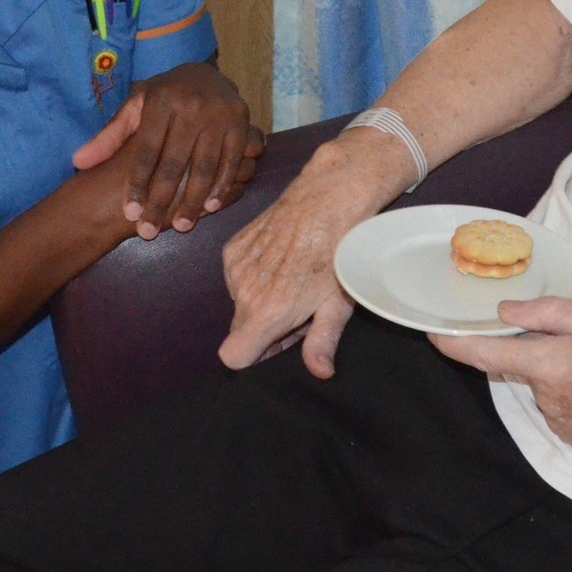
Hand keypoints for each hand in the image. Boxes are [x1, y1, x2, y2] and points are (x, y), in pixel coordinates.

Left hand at [71, 61, 260, 238]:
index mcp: (160, 101)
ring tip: (180, 226)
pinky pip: (231, 160)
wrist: (206, 72)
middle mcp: (191, 106)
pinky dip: (222, 186)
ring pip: (204, 166)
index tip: (130, 213)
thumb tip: (78, 162)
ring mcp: (219, 114)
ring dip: (193, 199)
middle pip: (174, 163)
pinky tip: (210, 208)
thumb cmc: (164, 96)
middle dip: (161, 200)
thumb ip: (110, 135)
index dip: (137, 183)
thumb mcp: (135, 107)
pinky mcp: (241, 122)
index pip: (146, 149)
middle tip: (148, 231)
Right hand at [217, 138, 400, 373]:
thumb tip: (319, 372)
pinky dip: (257, 276)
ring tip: (297, 280)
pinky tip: (285, 260)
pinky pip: (238, 275)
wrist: (328, 198)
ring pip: (242, 301)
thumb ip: (322, 342)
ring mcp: (235, 266)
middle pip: (242, 330)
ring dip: (264, 300)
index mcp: (266, 311)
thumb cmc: (338, 252)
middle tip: (302, 308)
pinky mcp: (234, 246)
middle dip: (268, 327)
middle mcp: (242, 290)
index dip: (257, 356)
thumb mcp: (338, 303)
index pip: (233, 356)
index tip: (280, 342)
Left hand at [431, 297, 571, 448]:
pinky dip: (565, 389)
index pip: (484, 355)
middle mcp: (547, 400)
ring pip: (538, 386)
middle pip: (515, 367)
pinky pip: (554, 405)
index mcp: (550, 366)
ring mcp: (559, 422)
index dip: (453, 343)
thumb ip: (545, 313)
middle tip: (569, 332)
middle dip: (528, 347)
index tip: (432, 330)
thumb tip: (505, 313)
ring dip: (551, 369)